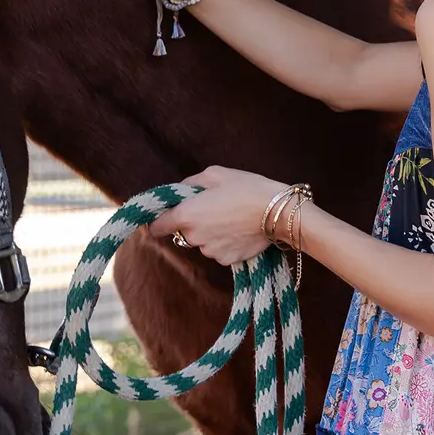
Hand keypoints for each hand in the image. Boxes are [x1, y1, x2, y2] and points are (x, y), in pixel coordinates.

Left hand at [152, 166, 287, 266]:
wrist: (277, 211)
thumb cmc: (246, 188)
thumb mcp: (215, 174)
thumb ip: (191, 183)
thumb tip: (182, 191)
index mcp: (186, 215)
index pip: (156, 226)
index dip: (159, 221)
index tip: (165, 217)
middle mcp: (193, 237)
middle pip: (182, 233)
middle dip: (191, 224)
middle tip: (212, 210)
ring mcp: (210, 251)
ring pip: (202, 243)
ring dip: (209, 234)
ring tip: (230, 219)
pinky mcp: (227, 260)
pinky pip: (219, 251)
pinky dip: (224, 243)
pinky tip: (238, 231)